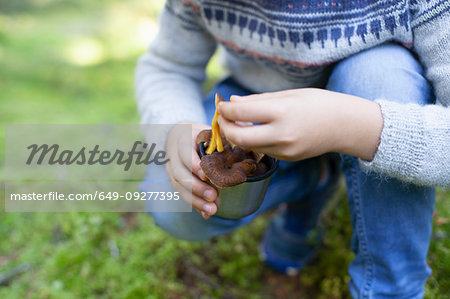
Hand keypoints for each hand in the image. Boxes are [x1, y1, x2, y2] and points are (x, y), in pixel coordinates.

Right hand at [165, 122, 218, 218]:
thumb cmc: (204, 134)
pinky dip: (195, 204)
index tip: (206, 175)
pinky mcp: (174, 179)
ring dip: (195, 200)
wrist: (182, 135)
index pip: (184, 150)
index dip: (193, 164)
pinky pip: (182, 194)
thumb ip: (224, 140)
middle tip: (213, 196)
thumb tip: (244, 144)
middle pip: (179, 172)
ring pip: (178, 186)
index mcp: (184, 136)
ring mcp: (171, 167)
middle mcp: (174, 153)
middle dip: (196, 187)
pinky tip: (206, 213)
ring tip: (212, 209)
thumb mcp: (211, 131)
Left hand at [218, 88, 382, 160]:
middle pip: (238, 137)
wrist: (345, 126)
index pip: (241, 112)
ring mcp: (285, 150)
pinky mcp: (287, 159)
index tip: (221, 104)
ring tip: (238, 121)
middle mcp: (282, 135)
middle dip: (225, 127)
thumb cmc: (318, 103)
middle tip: (222, 117)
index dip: (226, 109)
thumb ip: (258, 100)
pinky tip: (256, 130)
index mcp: (282, 113)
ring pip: (248, 146)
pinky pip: (262, 150)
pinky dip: (253, 141)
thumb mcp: (288, 95)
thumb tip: (232, 102)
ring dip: (238, 134)